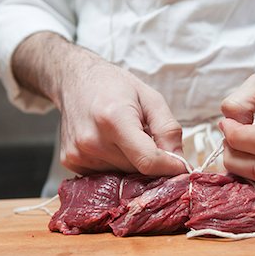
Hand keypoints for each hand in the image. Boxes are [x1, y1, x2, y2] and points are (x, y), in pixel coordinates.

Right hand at [13, 32, 185, 175]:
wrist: (74, 80)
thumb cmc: (114, 85)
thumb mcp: (151, 98)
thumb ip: (169, 130)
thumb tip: (181, 164)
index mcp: (114, 120)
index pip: (148, 161)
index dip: (170, 168)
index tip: (182, 167)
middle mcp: (92, 141)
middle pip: (137, 170)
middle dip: (153, 163)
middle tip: (152, 143)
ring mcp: (78, 154)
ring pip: (122, 176)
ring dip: (133, 165)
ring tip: (129, 139)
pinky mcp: (71, 162)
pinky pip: (105, 175)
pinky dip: (116, 165)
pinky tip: (113, 145)